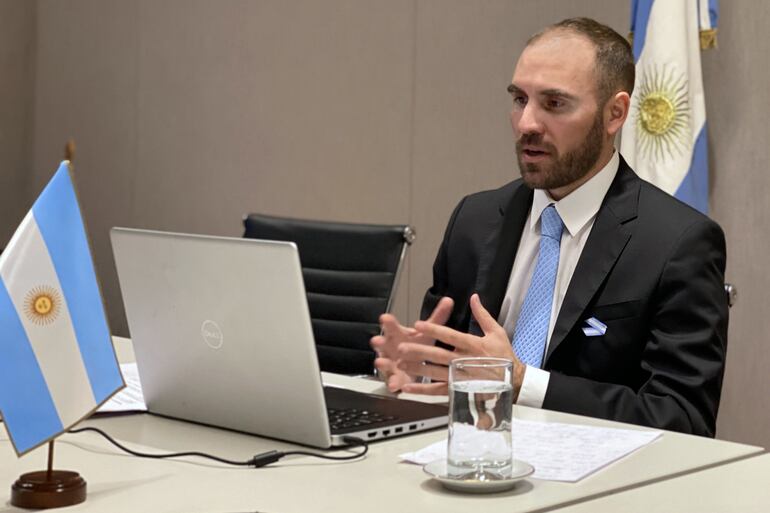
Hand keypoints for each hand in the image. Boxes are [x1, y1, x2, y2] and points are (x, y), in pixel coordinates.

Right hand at [370, 297, 453, 391]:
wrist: (410, 363)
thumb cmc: (417, 345)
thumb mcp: (427, 331)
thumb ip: (437, 317)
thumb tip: (449, 301)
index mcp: (398, 335)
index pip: (392, 326)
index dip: (388, 322)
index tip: (384, 318)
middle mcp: (391, 348)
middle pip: (384, 344)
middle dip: (380, 342)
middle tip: (376, 340)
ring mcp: (391, 364)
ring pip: (385, 363)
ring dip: (383, 363)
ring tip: (380, 362)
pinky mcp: (395, 378)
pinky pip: (394, 381)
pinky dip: (394, 383)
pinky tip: (395, 386)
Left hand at [396, 294, 525, 396]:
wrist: (515, 382)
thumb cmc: (504, 356)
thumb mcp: (496, 332)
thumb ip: (482, 315)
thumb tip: (474, 297)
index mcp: (474, 345)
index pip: (450, 336)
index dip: (434, 330)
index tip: (418, 325)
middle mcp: (466, 361)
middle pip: (438, 355)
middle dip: (419, 351)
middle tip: (402, 347)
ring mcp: (462, 377)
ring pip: (436, 373)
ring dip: (418, 369)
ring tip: (401, 364)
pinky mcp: (460, 390)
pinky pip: (439, 391)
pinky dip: (423, 391)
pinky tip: (408, 388)